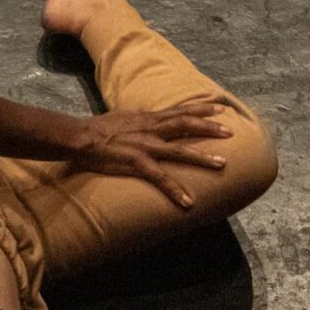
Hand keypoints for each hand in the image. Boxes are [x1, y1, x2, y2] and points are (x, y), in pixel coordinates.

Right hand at [70, 98, 234, 206]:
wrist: (79, 138)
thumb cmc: (97, 129)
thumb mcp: (123, 117)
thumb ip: (139, 119)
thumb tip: (148, 118)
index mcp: (148, 118)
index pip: (180, 110)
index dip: (200, 108)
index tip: (219, 107)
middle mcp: (151, 129)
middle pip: (186, 125)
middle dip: (210, 127)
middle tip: (230, 132)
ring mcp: (146, 146)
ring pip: (180, 151)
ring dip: (203, 157)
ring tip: (223, 164)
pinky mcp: (137, 163)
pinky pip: (160, 178)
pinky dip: (175, 190)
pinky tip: (188, 202)